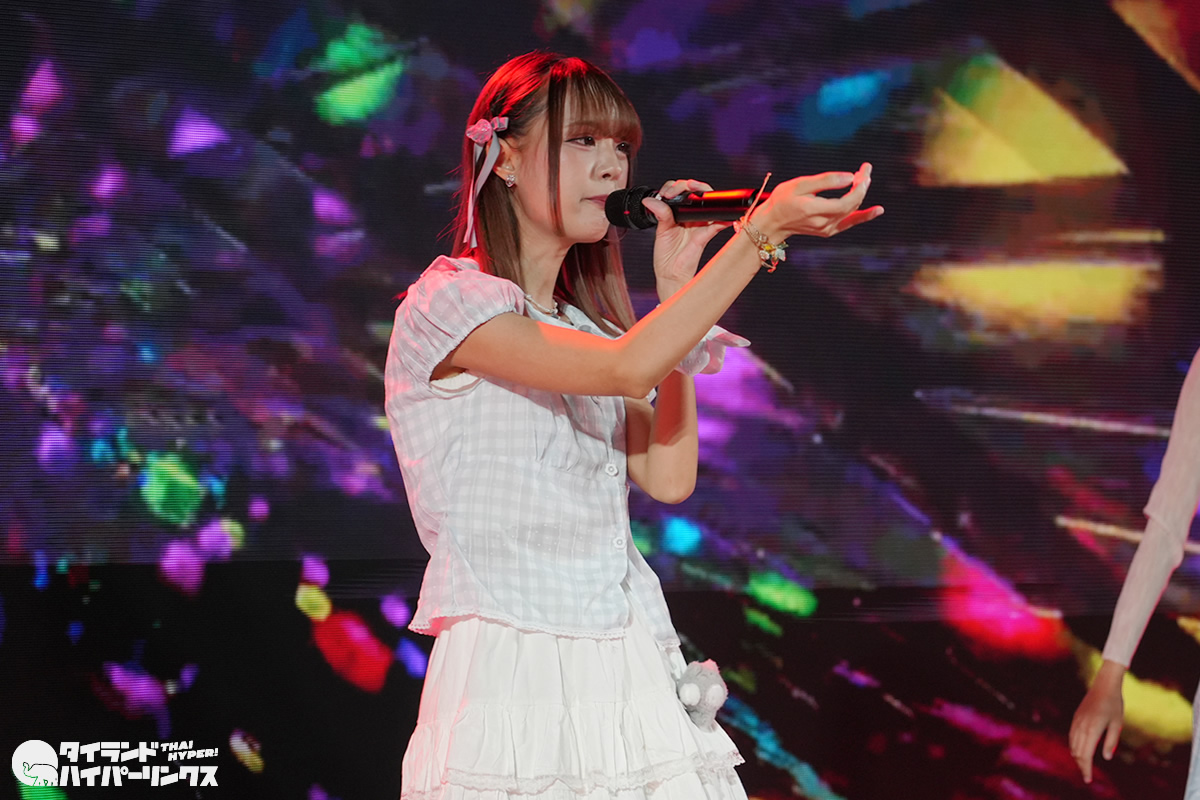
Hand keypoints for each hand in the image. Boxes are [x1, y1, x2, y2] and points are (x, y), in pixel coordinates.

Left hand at [642, 179, 730, 301]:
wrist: (670, 273)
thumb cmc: (666, 254)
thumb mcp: (661, 230)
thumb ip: (660, 213)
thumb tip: (650, 200)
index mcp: (676, 213)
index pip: (678, 191)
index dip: (675, 187)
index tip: (668, 192)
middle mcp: (689, 216)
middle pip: (694, 192)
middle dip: (689, 184)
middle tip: (682, 188)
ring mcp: (698, 224)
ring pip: (706, 203)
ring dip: (704, 192)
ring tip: (697, 191)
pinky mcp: (705, 234)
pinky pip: (717, 224)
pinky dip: (723, 218)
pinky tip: (722, 214)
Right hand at [753, 162, 882, 240]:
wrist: (773, 223)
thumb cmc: (782, 200)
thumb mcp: (799, 184)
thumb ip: (825, 181)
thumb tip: (849, 177)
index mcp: (816, 211)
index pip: (848, 200)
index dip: (860, 186)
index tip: (864, 170)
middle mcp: (824, 223)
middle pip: (852, 203)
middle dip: (862, 185)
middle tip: (865, 169)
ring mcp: (827, 229)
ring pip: (852, 210)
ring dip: (860, 194)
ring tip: (864, 178)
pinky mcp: (828, 231)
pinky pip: (850, 222)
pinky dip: (864, 216)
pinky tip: (877, 210)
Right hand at [1069, 660, 1124, 783]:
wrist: (1104, 686)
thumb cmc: (1114, 705)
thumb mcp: (1117, 724)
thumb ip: (1111, 741)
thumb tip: (1106, 758)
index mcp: (1092, 729)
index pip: (1086, 754)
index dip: (1086, 768)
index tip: (1088, 779)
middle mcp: (1081, 726)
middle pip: (1077, 752)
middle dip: (1081, 765)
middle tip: (1087, 776)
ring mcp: (1077, 721)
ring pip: (1072, 744)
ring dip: (1077, 756)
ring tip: (1083, 766)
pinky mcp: (1076, 717)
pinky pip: (1071, 736)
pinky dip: (1074, 746)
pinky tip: (1078, 751)